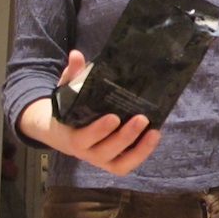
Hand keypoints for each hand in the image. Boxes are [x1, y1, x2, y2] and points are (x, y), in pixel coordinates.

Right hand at [18, 49, 160, 174]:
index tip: (113, 116)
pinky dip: (142, 152)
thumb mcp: (66, 91)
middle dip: (124, 136)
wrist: (63, 131)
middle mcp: (86, 152)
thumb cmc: (69, 109)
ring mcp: (101, 159)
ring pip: (120, 163)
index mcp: (71, 136)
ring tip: (154, 131)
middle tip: (141, 118)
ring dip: (139, 149)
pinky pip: (128, 163)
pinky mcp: (114, 162)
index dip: (98, 131)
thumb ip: (72, 75)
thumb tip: (77, 54)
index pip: (82, 139)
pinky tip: (155, 135)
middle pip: (105, 151)